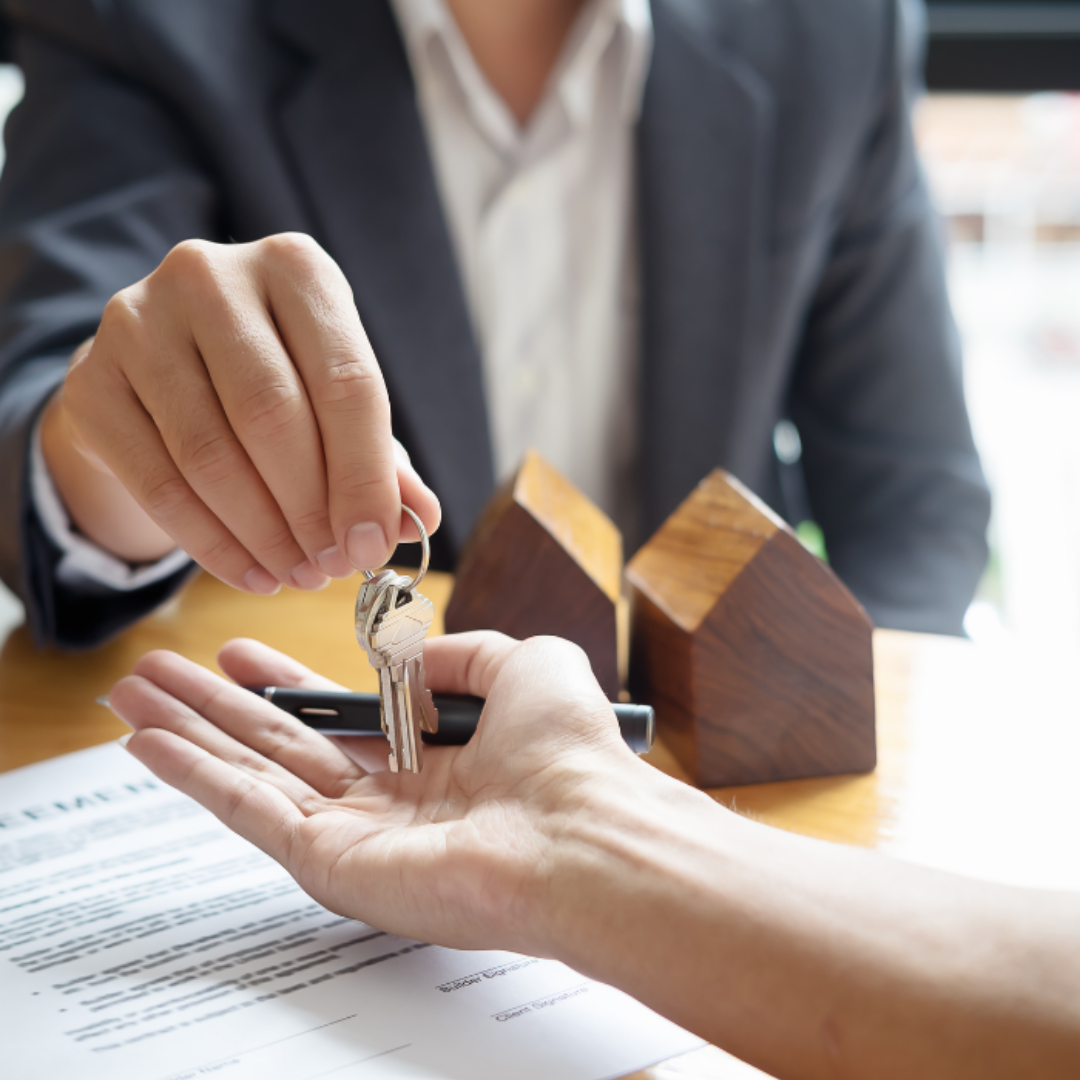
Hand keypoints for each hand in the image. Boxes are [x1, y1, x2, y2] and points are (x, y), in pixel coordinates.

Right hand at [41, 234, 439, 591]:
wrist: (162, 367)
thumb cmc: (275, 381)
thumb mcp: (337, 403)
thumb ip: (383, 457)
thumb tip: (421, 518)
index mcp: (295, 267)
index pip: (346, 381)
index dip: (365, 476)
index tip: (374, 545)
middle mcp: (211, 276)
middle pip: (272, 416)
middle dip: (312, 510)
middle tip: (332, 565)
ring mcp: (138, 322)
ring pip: (211, 455)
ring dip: (264, 534)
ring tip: (298, 574)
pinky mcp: (92, 379)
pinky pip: (158, 483)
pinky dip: (212, 543)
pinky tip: (251, 573)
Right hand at [109, 633, 637, 953]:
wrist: (582, 828)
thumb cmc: (569, 751)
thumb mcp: (525, 664)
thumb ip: (462, 652)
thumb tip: (411, 658)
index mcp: (433, 760)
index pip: (339, 718)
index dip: (286, 683)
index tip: (240, 651)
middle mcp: (388, 802)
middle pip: (282, 744)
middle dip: (216, 706)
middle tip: (157, 673)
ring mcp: (355, 835)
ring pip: (252, 774)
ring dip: (188, 734)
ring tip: (131, 696)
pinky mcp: (330, 865)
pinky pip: (249, 811)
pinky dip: (194, 776)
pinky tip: (150, 743)